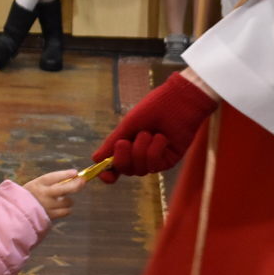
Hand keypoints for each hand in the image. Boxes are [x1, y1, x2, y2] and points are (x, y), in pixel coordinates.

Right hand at [25, 169, 83, 219]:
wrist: (19, 212)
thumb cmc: (31, 195)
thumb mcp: (37, 184)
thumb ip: (53, 182)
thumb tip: (74, 177)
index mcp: (38, 183)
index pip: (53, 177)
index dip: (65, 174)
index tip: (75, 173)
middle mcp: (43, 194)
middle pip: (64, 189)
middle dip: (76, 184)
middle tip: (83, 181)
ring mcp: (47, 206)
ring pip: (68, 201)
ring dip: (69, 200)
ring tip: (64, 199)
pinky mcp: (50, 216)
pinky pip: (66, 211)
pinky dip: (66, 209)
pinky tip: (62, 207)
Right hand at [92, 70, 217, 182]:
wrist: (177, 100)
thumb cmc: (153, 107)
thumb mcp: (128, 125)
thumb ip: (113, 142)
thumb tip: (96, 159)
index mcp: (129, 145)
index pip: (116, 167)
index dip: (108, 174)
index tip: (103, 174)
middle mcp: (141, 155)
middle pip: (126, 170)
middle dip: (123, 158)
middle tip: (124, 142)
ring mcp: (155, 159)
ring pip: (140, 169)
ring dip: (141, 150)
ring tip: (148, 132)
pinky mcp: (169, 160)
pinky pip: (155, 164)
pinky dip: (155, 150)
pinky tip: (161, 137)